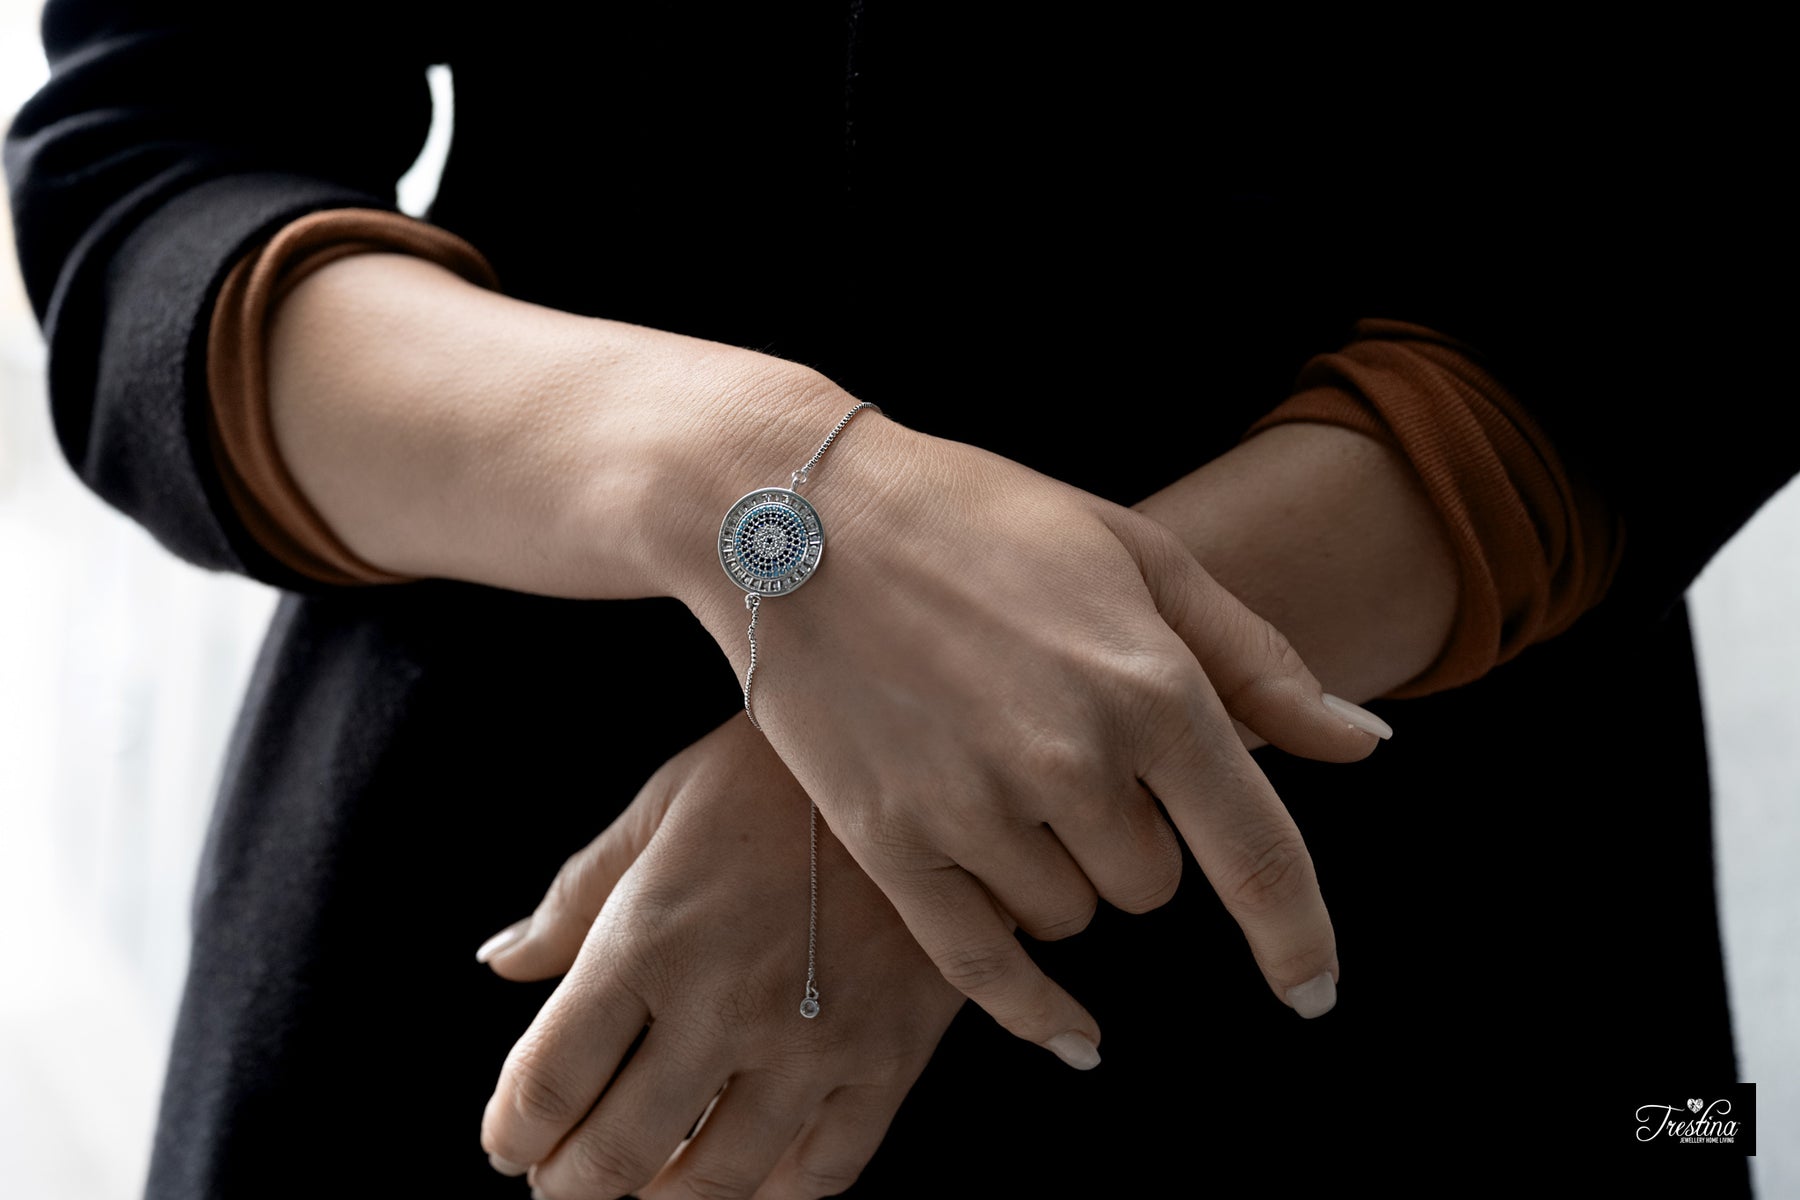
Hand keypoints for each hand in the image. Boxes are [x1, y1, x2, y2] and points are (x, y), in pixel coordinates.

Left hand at [478, 717, 964, 1199]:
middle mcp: (725, 1005)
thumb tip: (503, 962)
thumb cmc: (777, 772)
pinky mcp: (890, 1060)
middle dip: (567, 1188)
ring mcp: (815, 1042)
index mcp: (651, 939)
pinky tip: (745, 1177)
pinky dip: (770, 1196)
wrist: (928, 755)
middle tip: (558, 1182)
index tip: (508, 1145)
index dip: (511, 1134)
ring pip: (717, 1184)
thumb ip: (575, 898)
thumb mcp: (662, 809)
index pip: (548, 1084)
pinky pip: (821, 1174)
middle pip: (615, 1155)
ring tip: (643, 1188)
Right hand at [674, 406, 1391, 1065]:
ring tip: (999, 775)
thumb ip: (1259, 664)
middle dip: (1134, 837)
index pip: (1258, 855)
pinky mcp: (891, 841)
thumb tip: (1367, 747)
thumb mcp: (1140, 557)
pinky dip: (1037, 1009)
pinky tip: (1078, 1039)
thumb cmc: (981, 518)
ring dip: (1060, 872)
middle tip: (1070, 752)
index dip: (1299, 938)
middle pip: (1152, 883)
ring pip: (1071, 915)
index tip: (1313, 992)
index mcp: (1151, 684)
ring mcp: (975, 808)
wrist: (794, 512)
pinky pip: (987, 966)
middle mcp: (1073, 760)